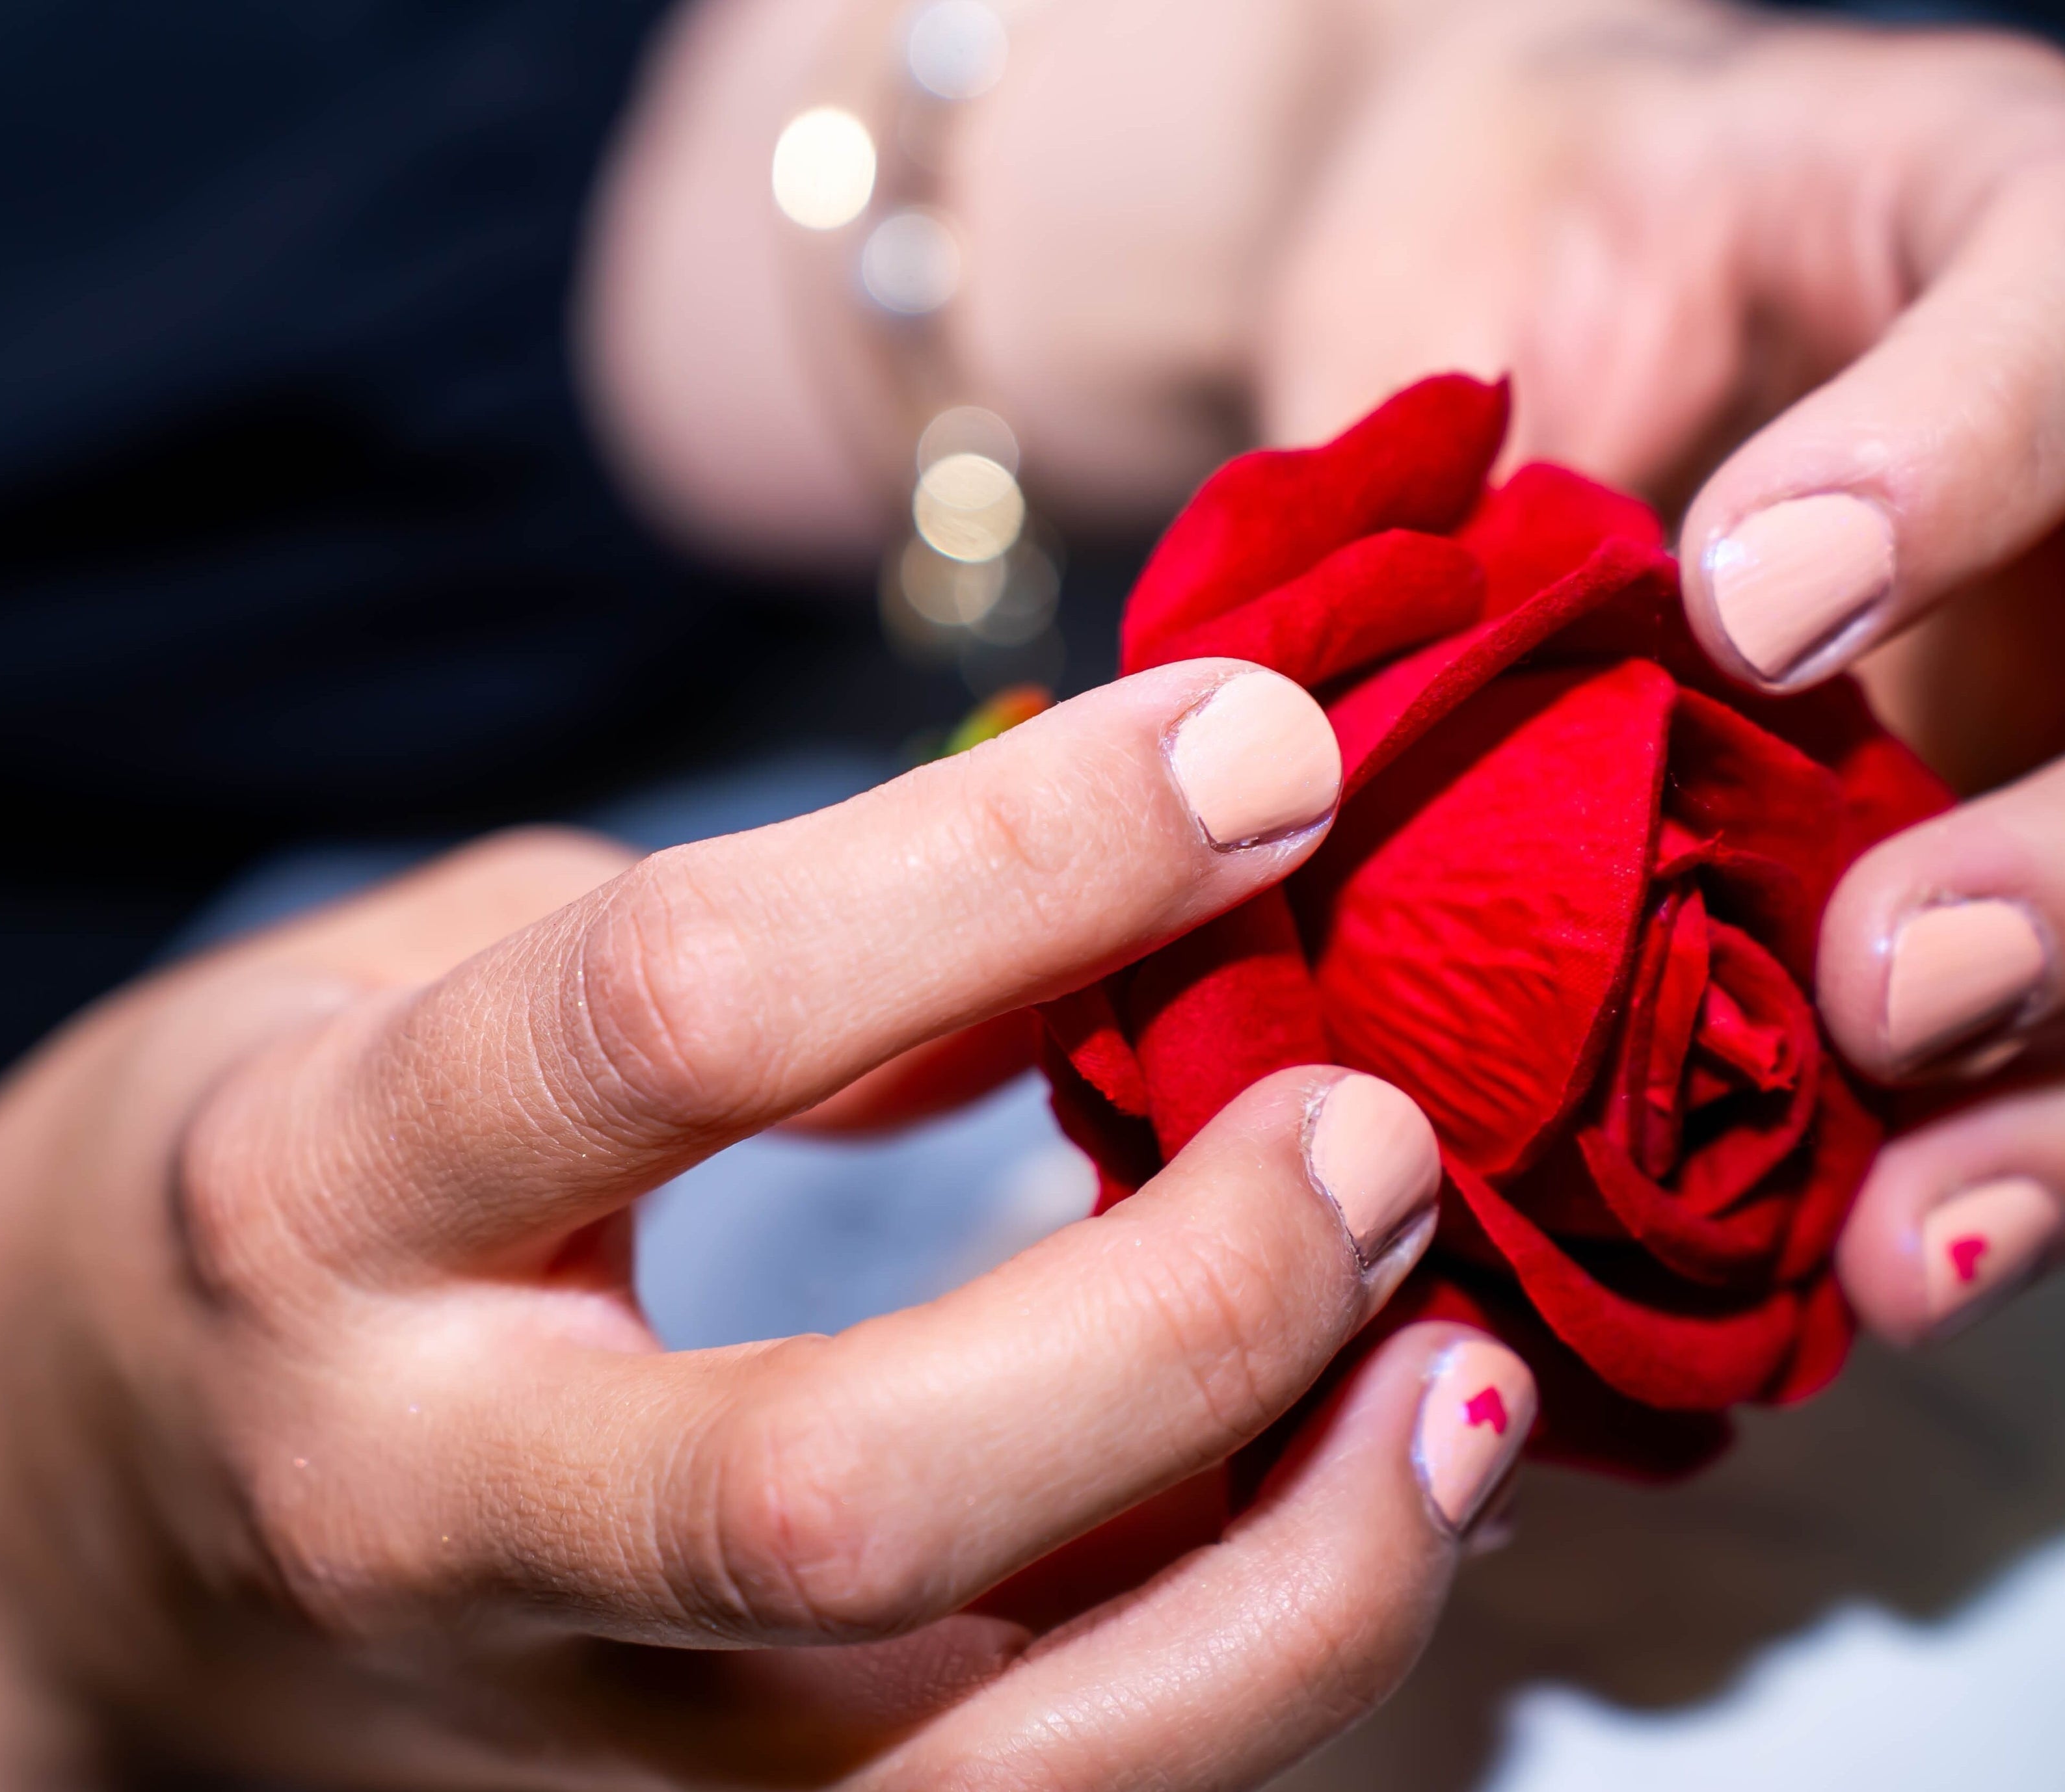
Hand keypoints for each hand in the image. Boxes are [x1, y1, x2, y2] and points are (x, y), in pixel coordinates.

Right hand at [0, 665, 1531, 1787]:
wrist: (30, 1537)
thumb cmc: (232, 1197)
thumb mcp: (406, 980)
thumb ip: (732, 955)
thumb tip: (1101, 925)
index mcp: (310, 1207)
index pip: (678, 1019)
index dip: (1009, 859)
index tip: (1256, 743)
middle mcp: (420, 1511)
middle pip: (843, 1485)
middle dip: (1187, 1304)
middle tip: (1374, 1127)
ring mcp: (554, 1751)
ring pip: (984, 1771)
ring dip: (1294, 1579)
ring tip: (1463, 1372)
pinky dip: (1236, 1677)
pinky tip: (1359, 1510)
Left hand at [1250, 0, 2064, 1348]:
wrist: (1525, 317)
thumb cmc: (1529, 256)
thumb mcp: (1497, 278)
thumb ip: (1487, 456)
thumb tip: (1326, 738)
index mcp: (2016, 274)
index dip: (1963, 467)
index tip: (1754, 601)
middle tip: (1893, 982)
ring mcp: (2031, 707)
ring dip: (2043, 1091)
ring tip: (1904, 1227)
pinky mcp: (1948, 868)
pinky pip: (2003, 1035)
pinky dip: (1955, 1165)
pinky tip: (1878, 1267)